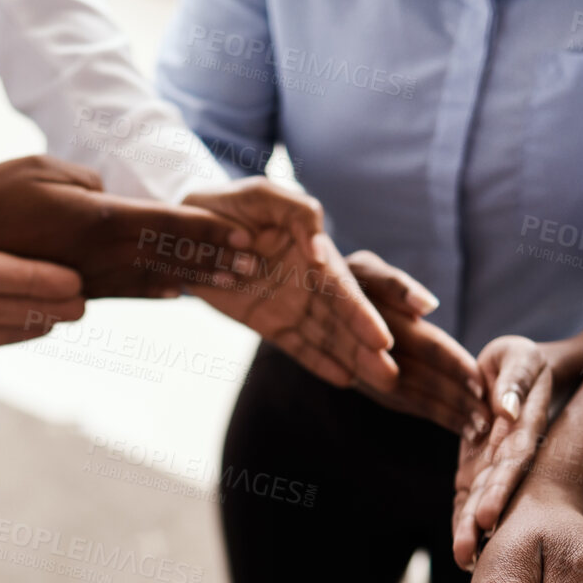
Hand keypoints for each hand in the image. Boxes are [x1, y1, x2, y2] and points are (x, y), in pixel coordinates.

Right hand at [0, 155, 251, 297]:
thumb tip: (112, 196)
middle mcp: (99, 256)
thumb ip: (88, 182)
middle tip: (255, 264)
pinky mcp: (73, 291)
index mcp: (97, 221)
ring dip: (195, 278)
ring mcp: (88, 279)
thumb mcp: (41, 170)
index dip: (207, 229)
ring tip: (232, 281)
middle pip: (170, 255)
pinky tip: (178, 294)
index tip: (242, 234)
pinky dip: (156, 291)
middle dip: (214, 257)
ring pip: (153, 278)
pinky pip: (125, 293)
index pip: (166, 224)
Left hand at [184, 180, 397, 389]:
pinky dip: (319, 362)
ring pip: (326, 337)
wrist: (190, 229)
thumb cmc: (231, 205)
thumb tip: (319, 251)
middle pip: (343, 320)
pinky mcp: (268, 323)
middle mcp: (310, 283)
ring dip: (352, 359)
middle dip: (368, 348)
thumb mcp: (263, 196)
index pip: (343, 289)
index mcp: (314, 254)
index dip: (363, 315)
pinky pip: (295, 346)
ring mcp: (291, 305)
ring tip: (381, 385)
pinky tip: (343, 379)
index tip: (384, 340)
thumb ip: (299, 214)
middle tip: (393, 375)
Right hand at [343, 251, 487, 432]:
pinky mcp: (359, 385)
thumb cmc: (341, 273)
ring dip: (442, 415)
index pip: (426, 346)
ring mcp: (362, 373)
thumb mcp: (362, 269)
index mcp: (378, 322)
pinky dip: (424, 412)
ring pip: (408, 398)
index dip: (452, 366)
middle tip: (487, 423)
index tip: (480, 385)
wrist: (291, 295)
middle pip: (421, 380)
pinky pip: (395, 403)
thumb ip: (395, 285)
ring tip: (476, 431)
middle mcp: (370, 353)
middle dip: (454, 401)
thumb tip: (429, 306)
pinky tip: (451, 423)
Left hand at [452, 319, 582, 570]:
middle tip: (467, 553)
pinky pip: (468, 497)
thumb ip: (514, 378)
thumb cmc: (522, 360)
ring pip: (481, 500)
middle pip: (495, 491)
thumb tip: (506, 407)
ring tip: (462, 559)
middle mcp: (510, 454)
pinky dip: (463, 520)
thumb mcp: (519, 358)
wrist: (518, 371)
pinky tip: (461, 551)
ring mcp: (492, 465)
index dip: (500, 490)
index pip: (511, 463)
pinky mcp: (475, 468)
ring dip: (470, 529)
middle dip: (480, 522)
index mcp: (523, 428)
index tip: (486, 518)